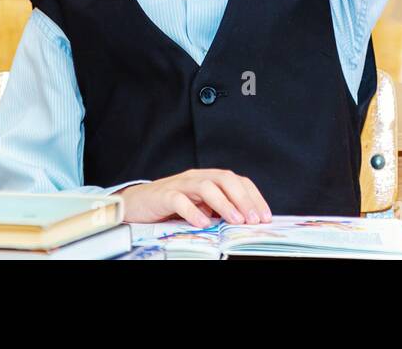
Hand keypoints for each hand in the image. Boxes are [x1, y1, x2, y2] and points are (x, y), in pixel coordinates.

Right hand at [118, 169, 271, 227]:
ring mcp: (180, 184)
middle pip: (225, 179)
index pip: (237, 181)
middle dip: (243, 199)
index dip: (253, 196)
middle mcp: (196, 177)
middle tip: (254, 219)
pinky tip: (203, 223)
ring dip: (224, 203)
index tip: (265, 215)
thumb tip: (244, 222)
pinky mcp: (164, 195)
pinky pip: (180, 200)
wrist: (135, 203)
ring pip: (206, 187)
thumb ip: (217, 210)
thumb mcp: (199, 206)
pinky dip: (193, 211)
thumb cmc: (169, 207)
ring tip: (235, 220)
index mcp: (208, 179)